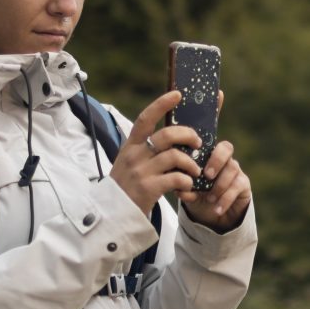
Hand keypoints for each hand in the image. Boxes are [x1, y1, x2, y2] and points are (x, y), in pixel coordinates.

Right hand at [110, 90, 204, 216]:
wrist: (112, 214)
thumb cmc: (128, 185)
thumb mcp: (132, 162)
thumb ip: (148, 149)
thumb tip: (176, 134)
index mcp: (131, 145)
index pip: (145, 118)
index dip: (161, 104)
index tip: (178, 94)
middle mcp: (134, 155)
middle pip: (167, 135)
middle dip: (188, 135)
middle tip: (198, 143)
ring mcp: (140, 172)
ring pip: (175, 156)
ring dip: (191, 164)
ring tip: (195, 172)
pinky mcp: (148, 189)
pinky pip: (177, 179)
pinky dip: (187, 183)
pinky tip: (187, 187)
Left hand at [180, 90, 252, 230]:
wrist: (208, 214)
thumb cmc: (193, 191)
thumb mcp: (181, 181)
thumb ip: (177, 173)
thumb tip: (170, 171)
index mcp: (205, 150)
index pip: (211, 126)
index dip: (216, 108)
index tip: (218, 93)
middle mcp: (222, 156)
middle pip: (226, 148)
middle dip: (216, 160)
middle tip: (206, 174)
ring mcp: (234, 169)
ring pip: (232, 169)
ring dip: (219, 185)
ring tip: (209, 196)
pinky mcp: (243, 185)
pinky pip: (237, 188)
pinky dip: (224, 199)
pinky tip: (215, 208)